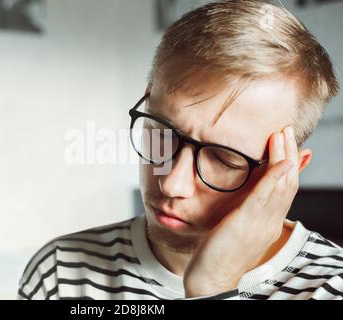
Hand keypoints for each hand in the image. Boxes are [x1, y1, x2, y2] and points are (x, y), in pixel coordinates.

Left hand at [183, 126, 298, 296]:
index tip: (284, 140)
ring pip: (280, 186)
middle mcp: (269, 222)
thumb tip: (249, 189)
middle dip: (288, 153)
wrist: (210, 278)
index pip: (285, 187)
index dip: (288, 162)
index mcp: (268, 222)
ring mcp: (260, 224)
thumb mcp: (237, 224)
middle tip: (286, 129)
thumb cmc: (220, 251)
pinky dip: (273, 178)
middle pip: (287, 182)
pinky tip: (279, 162)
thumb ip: (246, 206)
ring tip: (281, 134)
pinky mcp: (245, 224)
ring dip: (283, 157)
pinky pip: (263, 198)